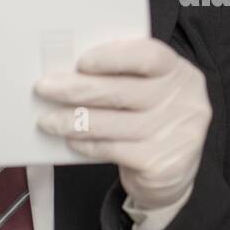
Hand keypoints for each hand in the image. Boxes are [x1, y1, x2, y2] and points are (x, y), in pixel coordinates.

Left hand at [34, 38, 211, 210]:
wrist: (173, 173)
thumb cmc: (152, 120)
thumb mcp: (150, 91)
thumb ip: (125, 77)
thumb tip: (70, 70)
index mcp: (179, 73)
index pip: (149, 56)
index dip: (113, 57)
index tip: (81, 62)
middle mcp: (184, 102)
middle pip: (122, 91)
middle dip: (77, 89)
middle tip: (45, 87)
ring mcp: (176, 135)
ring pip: (111, 124)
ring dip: (72, 121)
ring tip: (48, 120)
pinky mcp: (161, 164)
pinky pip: (112, 150)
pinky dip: (87, 144)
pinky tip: (71, 140)